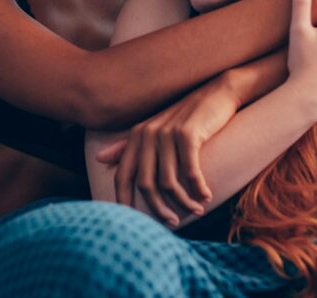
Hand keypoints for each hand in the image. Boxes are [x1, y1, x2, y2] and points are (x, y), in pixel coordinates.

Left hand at [94, 80, 238, 226]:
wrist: (216, 92)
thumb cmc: (186, 115)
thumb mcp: (154, 129)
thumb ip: (127, 145)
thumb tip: (99, 159)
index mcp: (136, 136)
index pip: (122, 176)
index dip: (124, 202)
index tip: (134, 224)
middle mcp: (147, 134)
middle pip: (145, 185)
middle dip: (159, 209)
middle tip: (173, 223)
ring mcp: (166, 134)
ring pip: (168, 182)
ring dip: (184, 202)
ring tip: (197, 210)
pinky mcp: (187, 134)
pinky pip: (190, 172)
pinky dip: (198, 188)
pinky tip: (206, 196)